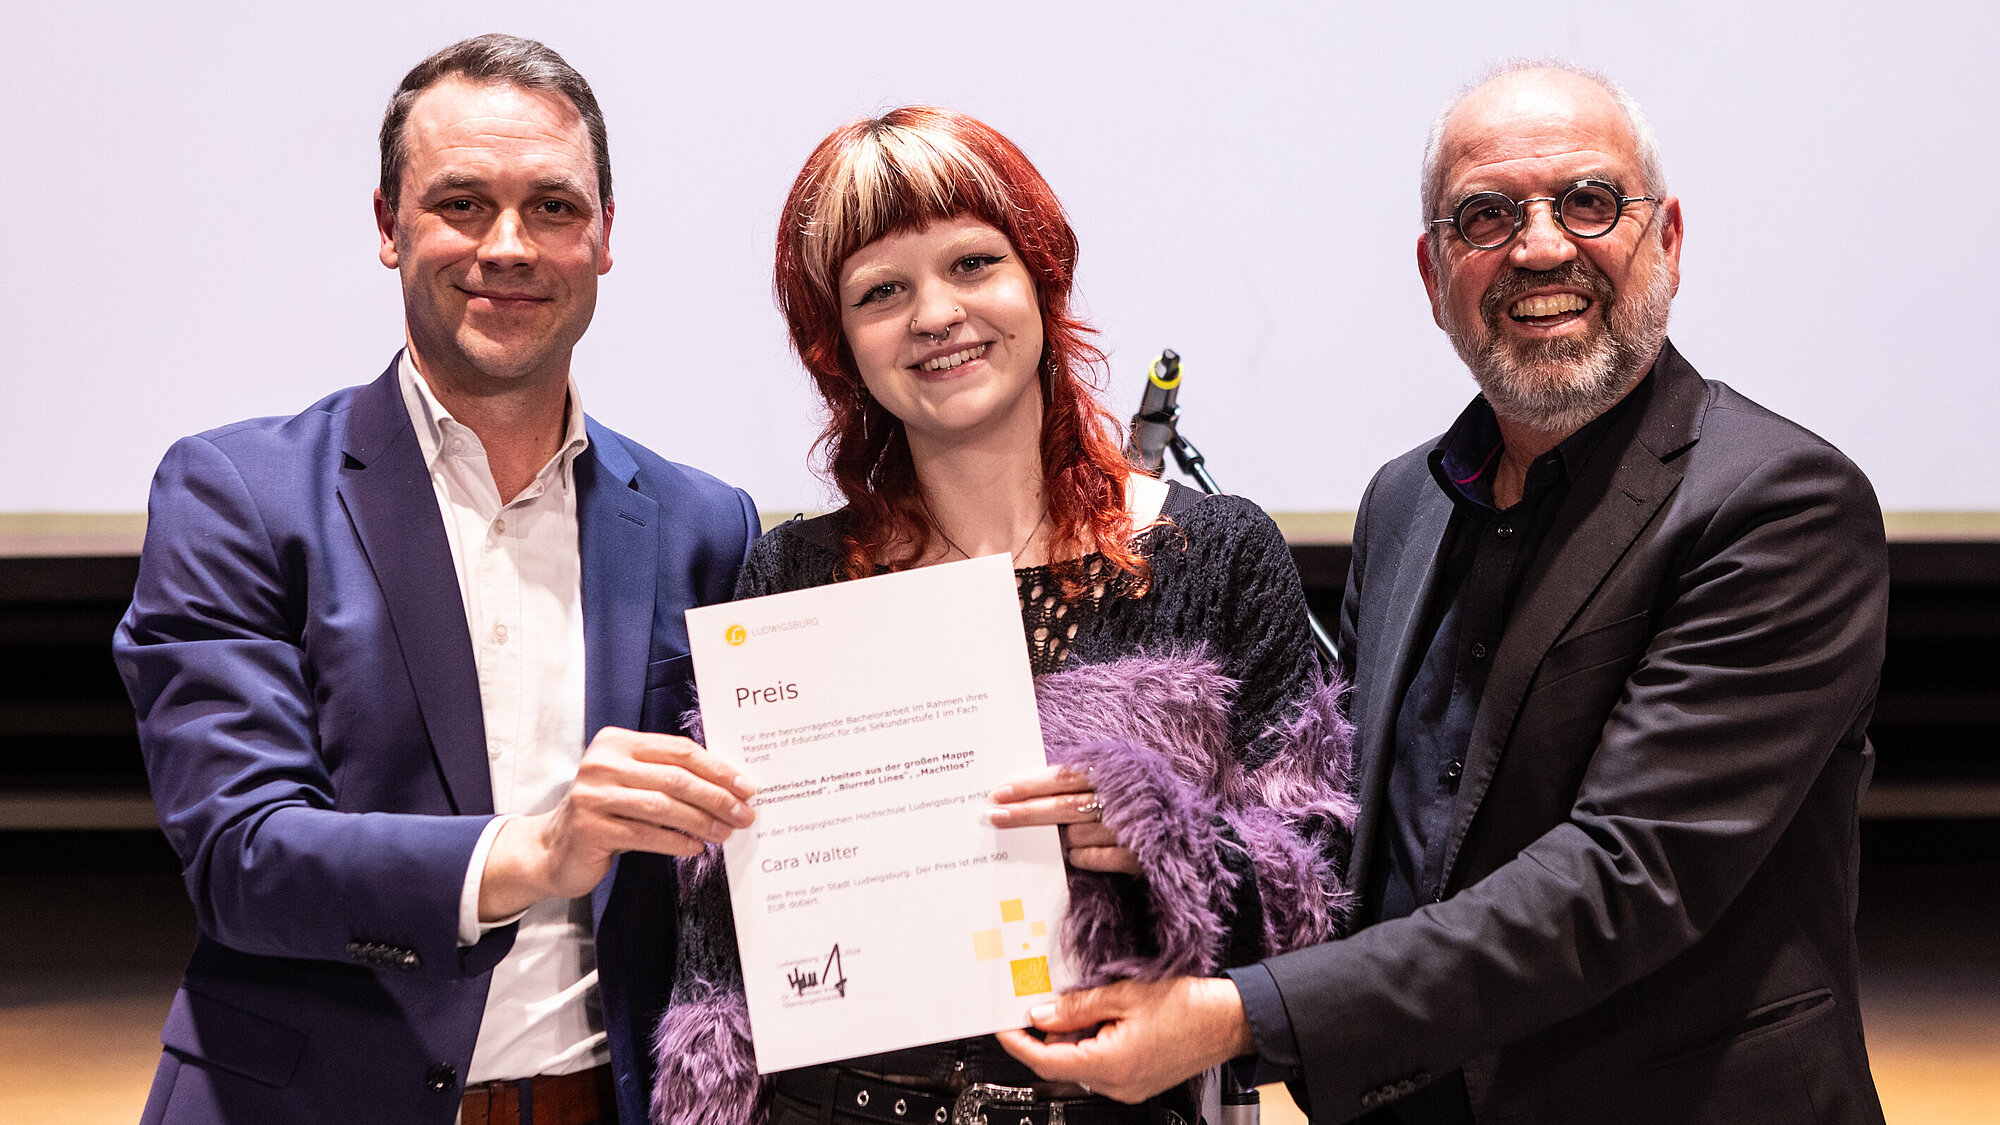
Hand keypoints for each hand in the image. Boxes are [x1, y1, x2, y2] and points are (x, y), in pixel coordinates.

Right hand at [480, 727, 754, 918]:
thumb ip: (668, 776)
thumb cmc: (605, 814)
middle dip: (716, 797)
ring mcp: (593, 795)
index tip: (746, 787)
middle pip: (675, 777)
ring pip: (662, 806)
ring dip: (701, 821)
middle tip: (744, 814)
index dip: (717, 769)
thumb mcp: (633, 784)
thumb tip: (729, 788)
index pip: (679, 750)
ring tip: (725, 833)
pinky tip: (695, 847)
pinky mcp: (589, 827)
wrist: (552, 848)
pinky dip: (675, 841)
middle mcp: (602, 762)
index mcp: (617, 742)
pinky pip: (644, 834)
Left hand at [988, 766, 1138, 874]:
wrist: (1193, 828)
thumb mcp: (1118, 776)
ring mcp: (1133, 826)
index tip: (998, 794)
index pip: (1063, 777)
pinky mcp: (1141, 855)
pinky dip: (1084, 856)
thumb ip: (1082, 779)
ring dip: (1064, 838)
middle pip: (1062, 806)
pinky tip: (1078, 854)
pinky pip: (1096, 858)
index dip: (1029, 786)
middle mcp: (1123, 796)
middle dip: (1025, 813)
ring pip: (1077, 835)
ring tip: (1059, 838)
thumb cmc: (1142, 797)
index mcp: (1116, 770)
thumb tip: (1028, 790)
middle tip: (994, 818)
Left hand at [996, 976, 1255, 1101]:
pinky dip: (1090, 1043)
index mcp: (1110, 1066)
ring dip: (1070, 1038)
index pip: (1046, 1061)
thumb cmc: (1190, 1006)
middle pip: (1061, 1065)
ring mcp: (1130, 1086)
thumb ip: (1077, 1007)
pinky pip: (1101, 1065)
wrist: (1231, 1020)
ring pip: (1081, 1064)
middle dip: (1045, 1036)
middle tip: (1035, 1005)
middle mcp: (1117, 1085)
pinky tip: (1098, 1017)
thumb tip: (1042, 1014)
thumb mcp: (1125, 994)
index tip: (1001, 1027)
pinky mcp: (1139, 1080)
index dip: (1018, 1044)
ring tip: (1075, 1005)